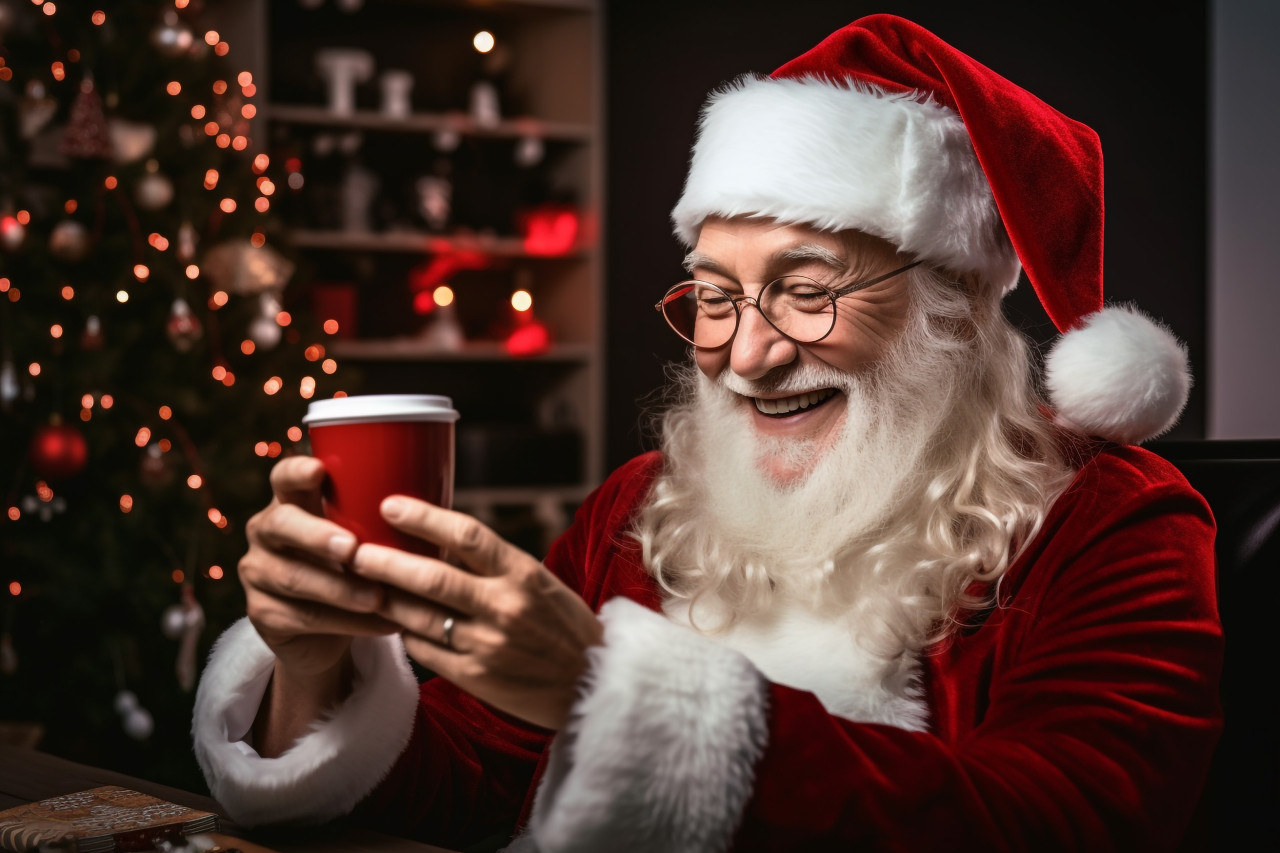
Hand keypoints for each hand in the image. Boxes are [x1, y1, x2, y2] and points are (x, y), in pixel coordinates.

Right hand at [239, 456, 397, 678]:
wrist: (327, 632)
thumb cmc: (356, 570)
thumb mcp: (365, 539)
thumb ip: (380, 520)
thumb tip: (438, 499)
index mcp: (292, 502)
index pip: (283, 476)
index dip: (297, 471)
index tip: (319, 470)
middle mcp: (266, 532)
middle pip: (280, 525)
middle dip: (317, 535)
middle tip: (351, 548)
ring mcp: (258, 573)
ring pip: (294, 578)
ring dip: (341, 588)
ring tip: (379, 597)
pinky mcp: (262, 614)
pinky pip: (305, 617)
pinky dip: (348, 621)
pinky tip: (383, 623)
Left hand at [349, 496, 603, 730]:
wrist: (592, 686)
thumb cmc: (563, 626)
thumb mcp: (538, 582)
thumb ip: (493, 563)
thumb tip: (439, 536)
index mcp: (523, 574)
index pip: (466, 535)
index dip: (423, 517)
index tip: (389, 504)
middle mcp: (505, 607)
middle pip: (431, 577)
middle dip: (384, 561)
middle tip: (352, 549)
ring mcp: (488, 645)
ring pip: (418, 616)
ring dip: (382, 598)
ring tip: (356, 583)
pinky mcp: (476, 678)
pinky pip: (424, 650)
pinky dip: (403, 632)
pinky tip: (391, 621)